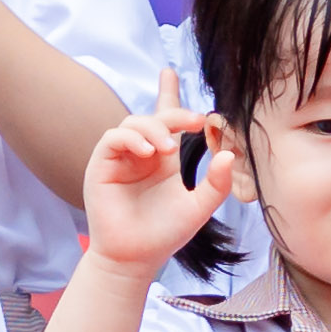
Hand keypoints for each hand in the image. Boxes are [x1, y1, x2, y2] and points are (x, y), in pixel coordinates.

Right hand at [79, 73, 243, 271]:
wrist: (135, 258)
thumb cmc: (164, 234)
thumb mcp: (198, 208)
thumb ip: (216, 183)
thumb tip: (229, 154)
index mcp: (163, 159)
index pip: (165, 120)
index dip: (168, 95)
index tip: (171, 73)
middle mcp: (142, 154)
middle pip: (154, 117)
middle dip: (174, 113)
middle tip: (195, 121)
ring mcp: (120, 159)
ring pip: (133, 123)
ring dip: (153, 129)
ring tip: (167, 148)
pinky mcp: (101, 165)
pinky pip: (112, 138)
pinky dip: (131, 138)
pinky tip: (148, 151)